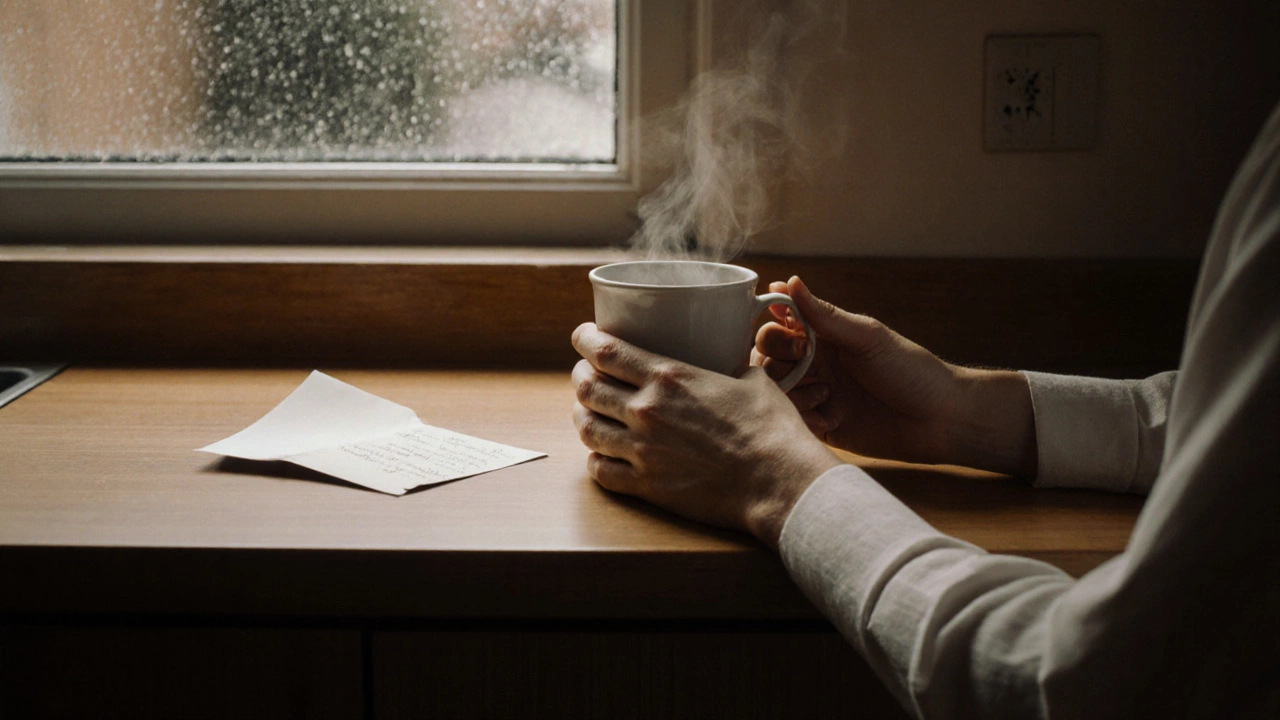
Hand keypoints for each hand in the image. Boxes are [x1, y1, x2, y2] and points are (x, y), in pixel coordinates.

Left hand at [571, 323, 841, 548]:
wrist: (779, 481)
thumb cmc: (772, 429)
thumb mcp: (751, 379)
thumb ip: (727, 366)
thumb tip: (731, 357)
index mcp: (669, 377)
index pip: (606, 351)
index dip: (585, 340)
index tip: (582, 336)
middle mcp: (647, 411)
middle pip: (587, 388)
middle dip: (580, 376)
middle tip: (586, 373)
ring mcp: (643, 451)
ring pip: (587, 428)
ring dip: (582, 416)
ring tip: (588, 411)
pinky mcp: (647, 486)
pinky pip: (600, 471)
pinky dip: (595, 459)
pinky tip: (603, 454)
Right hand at [754, 277, 1036, 476]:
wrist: (939, 420)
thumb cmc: (910, 369)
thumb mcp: (867, 337)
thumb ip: (824, 315)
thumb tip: (789, 281)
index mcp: (824, 336)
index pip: (777, 326)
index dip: (774, 331)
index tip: (796, 340)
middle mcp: (816, 363)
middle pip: (767, 359)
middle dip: (780, 364)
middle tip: (812, 371)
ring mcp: (817, 394)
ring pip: (775, 392)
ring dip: (793, 394)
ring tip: (826, 397)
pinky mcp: (822, 426)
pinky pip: (793, 421)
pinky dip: (806, 419)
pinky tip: (834, 418)